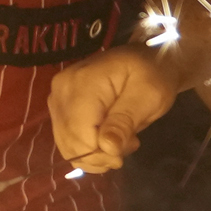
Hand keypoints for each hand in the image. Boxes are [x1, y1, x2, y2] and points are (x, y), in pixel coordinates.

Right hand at [49, 43, 177, 170]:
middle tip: (129, 140)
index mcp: (81, 84)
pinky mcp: (60, 107)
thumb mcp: (149, 96)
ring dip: (95, 153)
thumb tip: (107, 148)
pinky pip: (67, 141)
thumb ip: (126, 121)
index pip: (80, 135)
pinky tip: (107, 138)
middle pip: (71, 143)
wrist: (146, 56)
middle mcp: (61, 91)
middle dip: (101, 154)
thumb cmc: (153, 73)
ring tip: (120, 137)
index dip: (104, 153)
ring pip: (67, 146)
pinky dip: (88, 148)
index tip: (130, 145)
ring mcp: (57, 99)